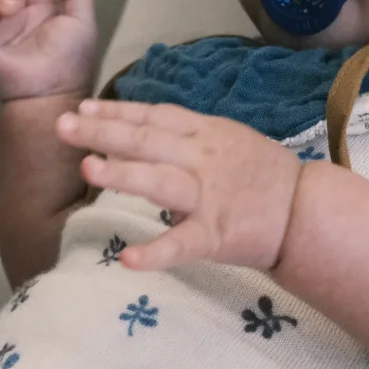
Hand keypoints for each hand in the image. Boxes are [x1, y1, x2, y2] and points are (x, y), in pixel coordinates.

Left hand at [55, 99, 302, 271]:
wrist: (306, 213)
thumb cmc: (265, 175)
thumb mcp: (229, 139)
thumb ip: (189, 136)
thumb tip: (142, 129)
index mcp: (206, 133)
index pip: (154, 117)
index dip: (117, 111)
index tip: (82, 108)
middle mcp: (203, 158)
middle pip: (147, 140)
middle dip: (102, 132)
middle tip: (62, 126)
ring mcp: (208, 196)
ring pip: (159, 181)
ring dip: (122, 174)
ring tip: (86, 168)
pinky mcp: (215, 235)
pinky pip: (182, 244)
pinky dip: (156, 253)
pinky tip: (127, 260)